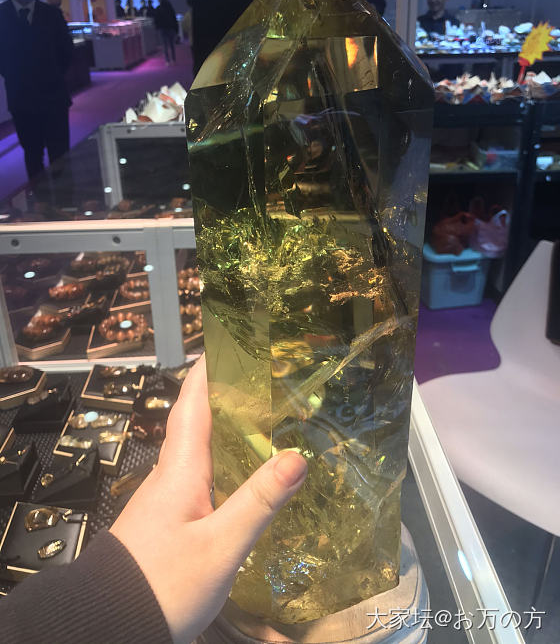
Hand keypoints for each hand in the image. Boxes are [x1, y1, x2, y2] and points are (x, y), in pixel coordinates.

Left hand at [110, 356, 307, 642]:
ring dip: (225, 426)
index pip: (193, 401)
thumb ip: (258, 503)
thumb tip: (297, 457)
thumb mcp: (219, 547)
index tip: (232, 340)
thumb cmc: (161, 583)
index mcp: (180, 468)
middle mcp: (170, 473)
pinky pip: (198, 474)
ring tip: (263, 418)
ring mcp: (166, 497)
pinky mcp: (168, 519)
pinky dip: (223, 460)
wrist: (106, 624)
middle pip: (196, 419)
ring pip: (198, 448)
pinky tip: (243, 475)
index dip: (211, 368)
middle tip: (264, 378)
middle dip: (226, 393)